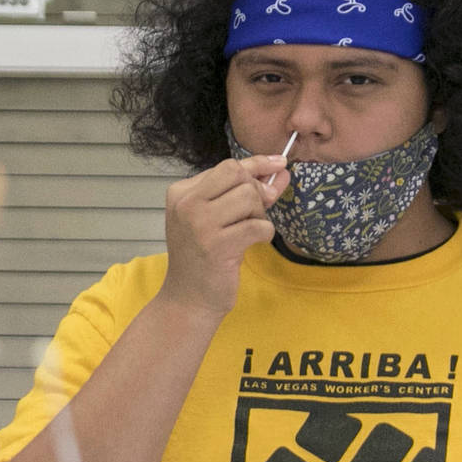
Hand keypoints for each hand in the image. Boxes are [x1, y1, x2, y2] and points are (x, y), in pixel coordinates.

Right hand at [158, 154, 289, 316]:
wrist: (188, 298)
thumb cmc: (203, 256)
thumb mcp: (216, 217)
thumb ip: (243, 191)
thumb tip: (280, 171)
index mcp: (181, 192)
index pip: (227, 166)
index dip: (257, 164)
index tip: (280, 162)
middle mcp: (186, 204)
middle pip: (239, 175)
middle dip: (256, 192)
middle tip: (254, 214)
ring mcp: (199, 224)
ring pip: (249, 197)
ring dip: (259, 215)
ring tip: (247, 232)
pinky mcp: (217, 245)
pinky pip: (258, 225)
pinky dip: (264, 233)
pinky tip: (252, 244)